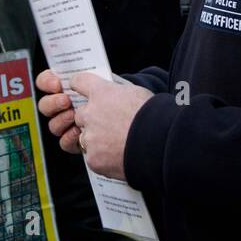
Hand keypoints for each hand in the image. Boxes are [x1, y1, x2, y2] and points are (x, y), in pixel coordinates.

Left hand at [35, 70, 152, 179]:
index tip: (79, 88)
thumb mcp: (137, 93)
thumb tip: (115, 95)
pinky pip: (94, 157)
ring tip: (119, 144)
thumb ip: (119, 93)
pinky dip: (104, 159)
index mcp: (101, 93)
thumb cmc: (155, 116)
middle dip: (92, 120)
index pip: (79, 82)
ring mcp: (90, 137)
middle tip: (111, 126)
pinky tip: (119, 157)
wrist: (162, 144)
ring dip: (97, 141)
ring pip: (86, 138)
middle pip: (81, 114)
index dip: (79, 85)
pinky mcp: (93, 158)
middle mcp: (90, 113)